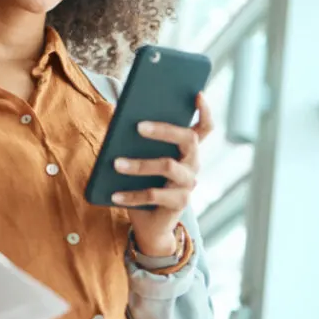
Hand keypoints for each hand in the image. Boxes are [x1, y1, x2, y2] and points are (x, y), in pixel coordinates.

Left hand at [112, 93, 214, 256]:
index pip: (205, 127)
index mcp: (187, 150)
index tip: (197, 94)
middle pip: (188, 139)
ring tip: (116, 163)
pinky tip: (114, 195)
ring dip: (140, 164)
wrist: (150, 225)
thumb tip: (121, 117)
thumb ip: (139, 141)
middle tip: (138, 126)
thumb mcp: (143, 159)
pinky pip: (154, 195)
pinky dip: (131, 195)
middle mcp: (193, 164)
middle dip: (165, 129)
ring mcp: (188, 184)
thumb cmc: (144, 184)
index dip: (205, 111)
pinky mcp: (179, 203)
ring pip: (168, 166)